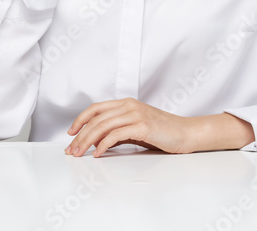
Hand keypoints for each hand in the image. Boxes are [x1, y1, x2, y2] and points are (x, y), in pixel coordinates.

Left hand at [64, 98, 195, 157]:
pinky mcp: (142, 126)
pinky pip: (116, 135)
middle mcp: (129, 105)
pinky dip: (103, 145)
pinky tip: (98, 153)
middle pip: (96, 118)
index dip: (80, 119)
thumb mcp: (136, 129)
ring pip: (103, 126)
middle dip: (80, 135)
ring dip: (87, 141)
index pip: (96, 108)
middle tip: (71, 150)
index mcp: (126, 103)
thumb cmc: (162, 132)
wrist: (185, 133)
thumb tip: (97, 141)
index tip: (71, 133)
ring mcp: (136, 114)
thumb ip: (118, 131)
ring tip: (80, 153)